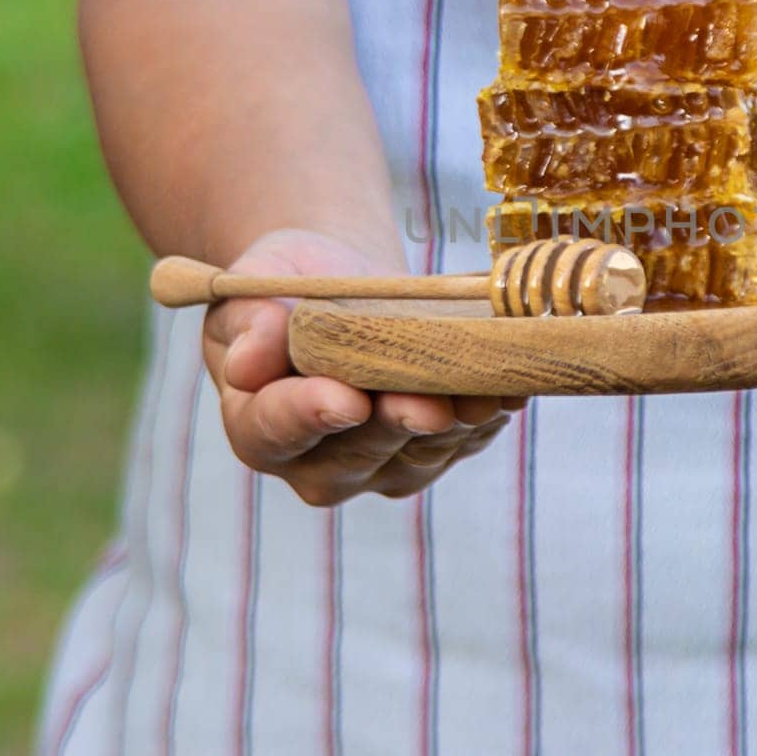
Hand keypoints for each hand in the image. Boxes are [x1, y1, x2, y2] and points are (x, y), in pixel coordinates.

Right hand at [201, 228, 521, 504]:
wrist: (341, 290)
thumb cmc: (285, 289)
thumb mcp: (252, 288)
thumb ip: (248, 323)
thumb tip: (248, 363)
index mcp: (256, 425)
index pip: (275, 430)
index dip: (310, 415)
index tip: (345, 400)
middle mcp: (317, 463)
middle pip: (359, 451)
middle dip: (397, 424)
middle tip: (427, 404)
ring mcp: (382, 466)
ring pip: (421, 453)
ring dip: (455, 422)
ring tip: (481, 391)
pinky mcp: (435, 454)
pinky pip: (466, 441)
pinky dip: (489, 412)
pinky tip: (509, 385)